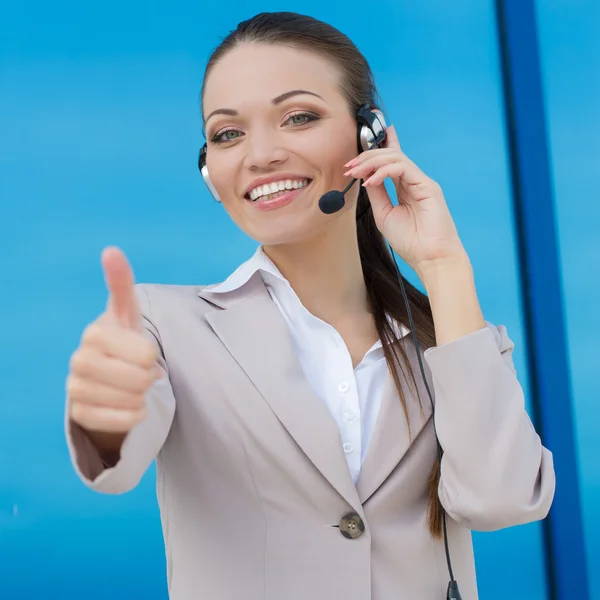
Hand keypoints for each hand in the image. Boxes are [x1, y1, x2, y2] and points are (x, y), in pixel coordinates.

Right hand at [67, 247, 159, 433]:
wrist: (108, 377)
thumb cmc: (123, 341)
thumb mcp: (128, 313)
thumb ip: (121, 283)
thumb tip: (111, 250)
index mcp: (95, 333)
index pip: (144, 352)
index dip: (150, 355)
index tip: (145, 352)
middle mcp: (79, 360)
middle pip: (138, 378)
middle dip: (148, 377)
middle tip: (141, 372)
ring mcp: (75, 389)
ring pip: (130, 401)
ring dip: (141, 396)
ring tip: (133, 386)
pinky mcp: (80, 415)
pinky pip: (120, 421)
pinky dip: (133, 415)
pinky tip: (129, 405)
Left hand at [344, 126, 466, 275]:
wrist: (430, 258)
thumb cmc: (411, 241)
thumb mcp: (384, 214)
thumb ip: (376, 194)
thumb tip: (364, 177)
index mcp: (405, 189)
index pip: (391, 162)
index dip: (378, 150)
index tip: (356, 154)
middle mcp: (414, 182)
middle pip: (391, 156)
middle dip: (367, 157)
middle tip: (349, 166)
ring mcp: (421, 182)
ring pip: (396, 158)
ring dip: (372, 162)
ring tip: (355, 172)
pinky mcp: (427, 185)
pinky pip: (403, 168)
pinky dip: (383, 171)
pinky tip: (371, 181)